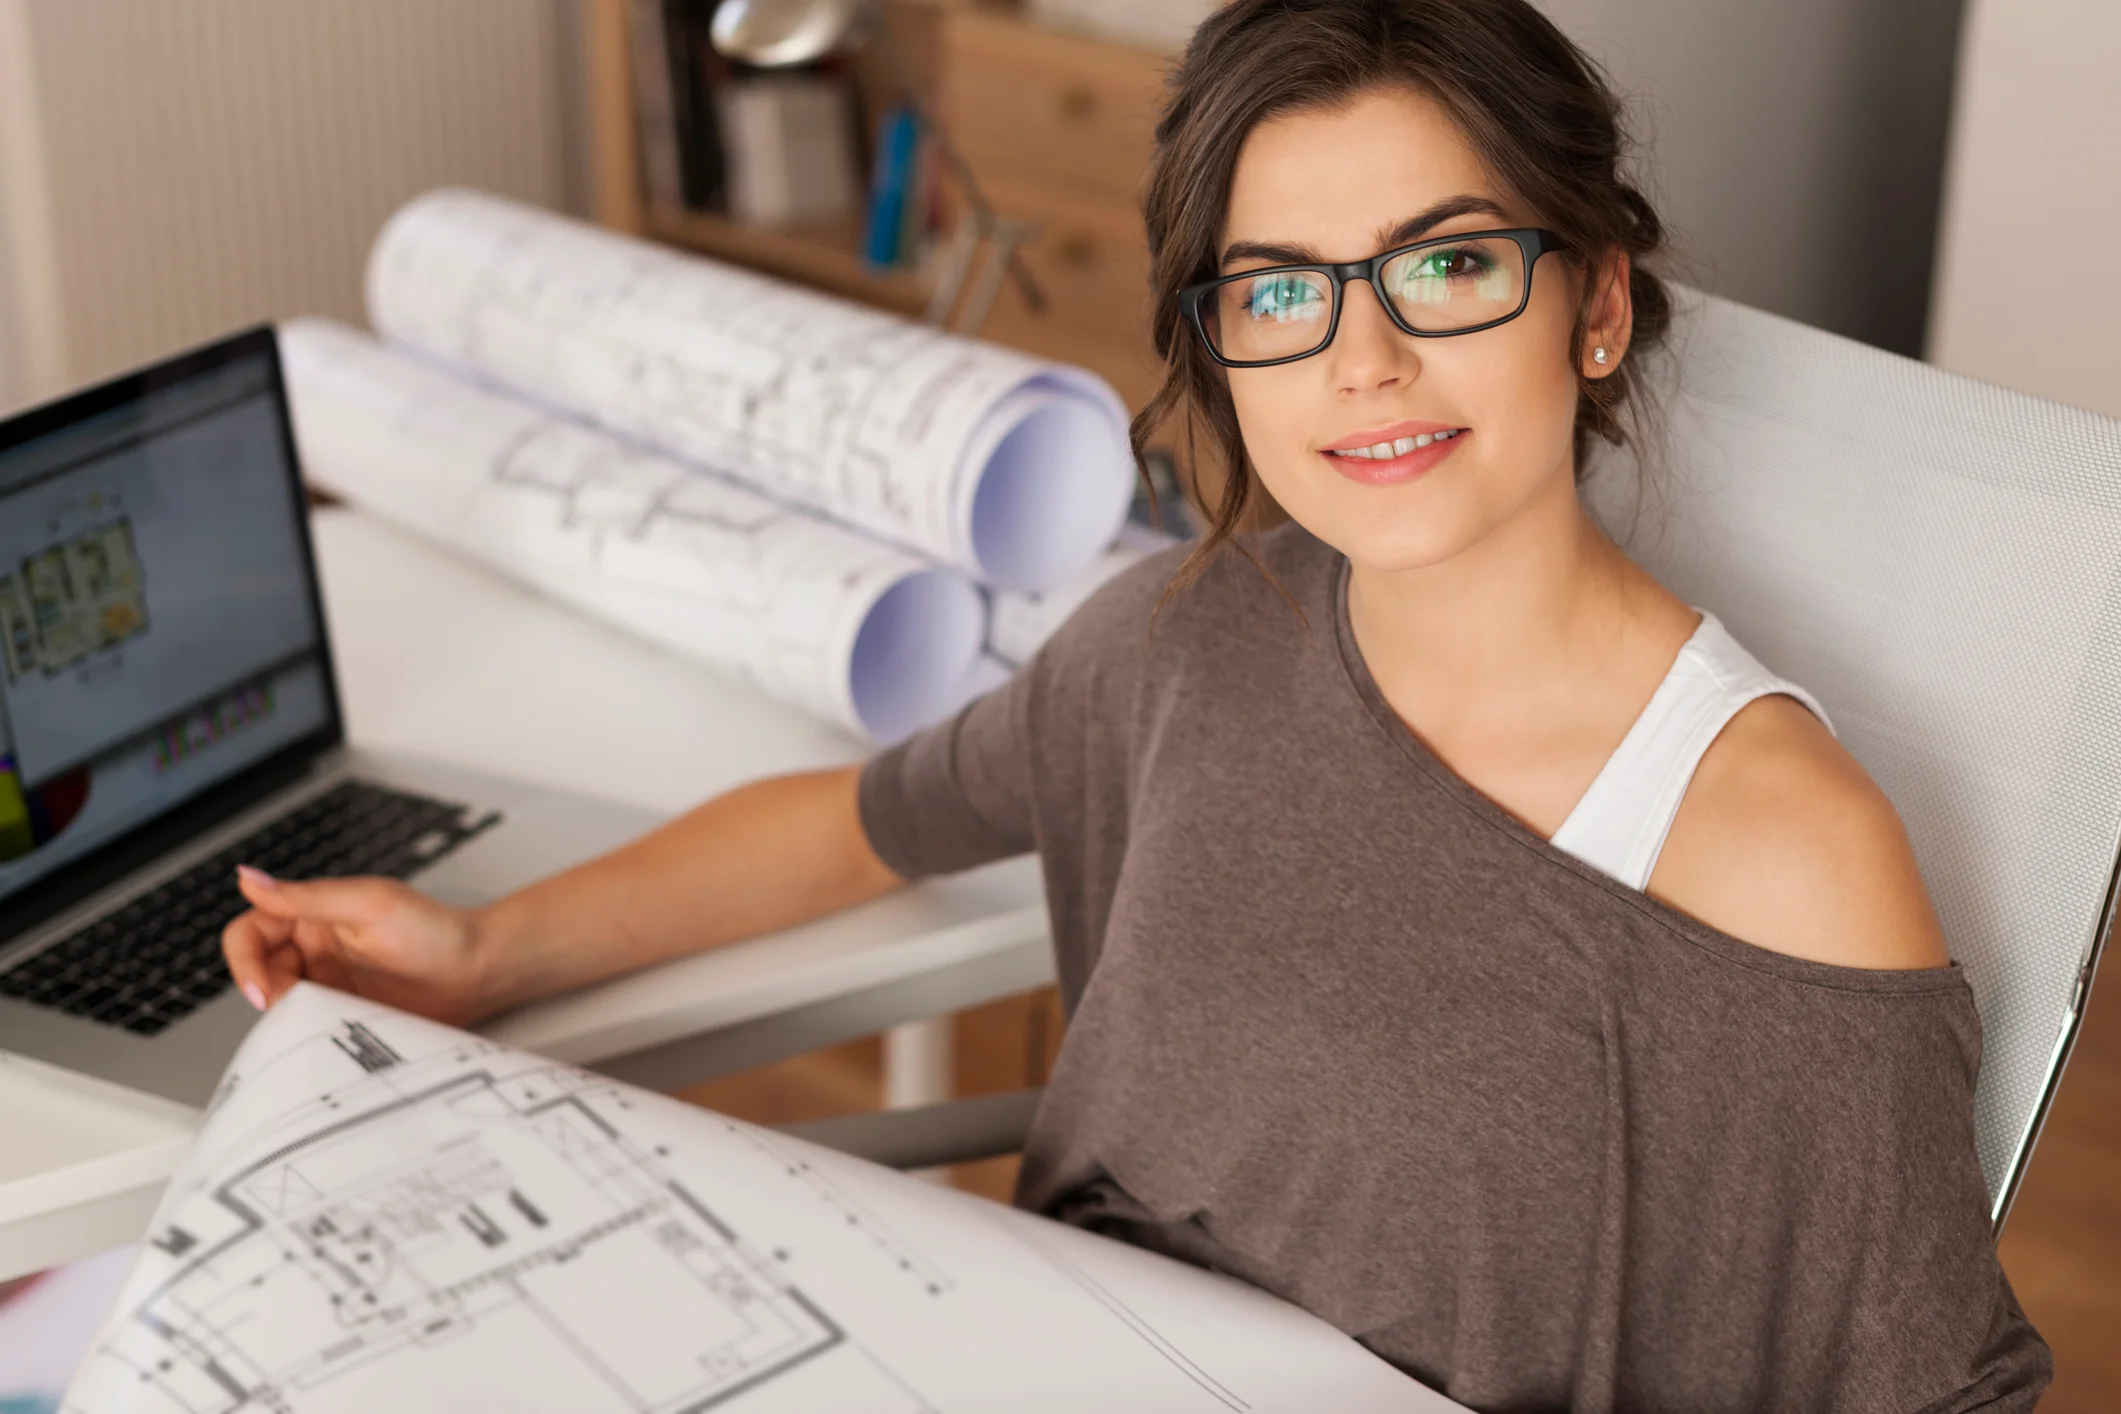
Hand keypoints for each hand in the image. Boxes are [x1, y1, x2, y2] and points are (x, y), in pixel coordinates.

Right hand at [221, 865, 497, 1024]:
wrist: (481, 973)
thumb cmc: (438, 932)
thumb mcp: (370, 905)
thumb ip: (308, 896)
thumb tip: (249, 878)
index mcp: (314, 914)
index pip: (251, 931)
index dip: (244, 961)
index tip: (261, 990)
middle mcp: (317, 946)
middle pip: (260, 971)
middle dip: (268, 993)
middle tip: (296, 1010)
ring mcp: (330, 980)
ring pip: (282, 1002)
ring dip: (289, 1015)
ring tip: (320, 1020)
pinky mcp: (345, 1009)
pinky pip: (309, 1024)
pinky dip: (309, 1032)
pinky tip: (328, 1034)